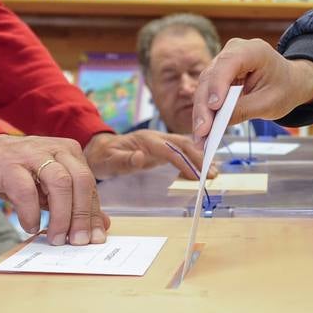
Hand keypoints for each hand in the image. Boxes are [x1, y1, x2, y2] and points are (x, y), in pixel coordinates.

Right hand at [0, 134, 107, 243]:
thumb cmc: (17, 173)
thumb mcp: (48, 187)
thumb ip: (74, 202)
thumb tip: (101, 225)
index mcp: (69, 153)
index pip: (89, 185)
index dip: (93, 214)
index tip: (95, 239)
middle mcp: (55, 149)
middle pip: (80, 181)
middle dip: (82, 215)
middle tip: (77, 241)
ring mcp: (32, 154)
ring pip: (59, 183)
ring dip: (61, 216)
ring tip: (56, 238)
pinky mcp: (8, 164)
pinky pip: (26, 190)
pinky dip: (31, 213)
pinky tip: (31, 226)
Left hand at [84, 131, 213, 178]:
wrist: (100, 151)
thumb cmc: (103, 157)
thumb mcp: (108, 162)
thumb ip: (123, 160)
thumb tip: (140, 157)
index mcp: (145, 140)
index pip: (170, 149)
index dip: (184, 161)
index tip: (197, 175)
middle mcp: (156, 138)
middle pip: (183, 144)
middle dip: (199, 157)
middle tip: (212, 173)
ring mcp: (160, 142)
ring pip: (185, 146)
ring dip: (200, 157)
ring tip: (212, 172)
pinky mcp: (161, 149)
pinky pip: (181, 152)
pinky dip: (193, 159)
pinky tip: (200, 170)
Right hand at [192, 39, 312, 143]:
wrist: (290, 82)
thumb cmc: (284, 88)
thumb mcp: (270, 103)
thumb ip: (244, 110)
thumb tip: (217, 122)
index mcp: (253, 50)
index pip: (229, 63)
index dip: (218, 84)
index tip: (214, 106)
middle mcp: (233, 51)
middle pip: (211, 77)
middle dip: (205, 106)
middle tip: (202, 131)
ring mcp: (223, 62)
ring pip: (204, 87)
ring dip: (200, 112)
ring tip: (200, 137)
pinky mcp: (218, 75)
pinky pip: (206, 94)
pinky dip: (204, 113)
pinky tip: (202, 133)